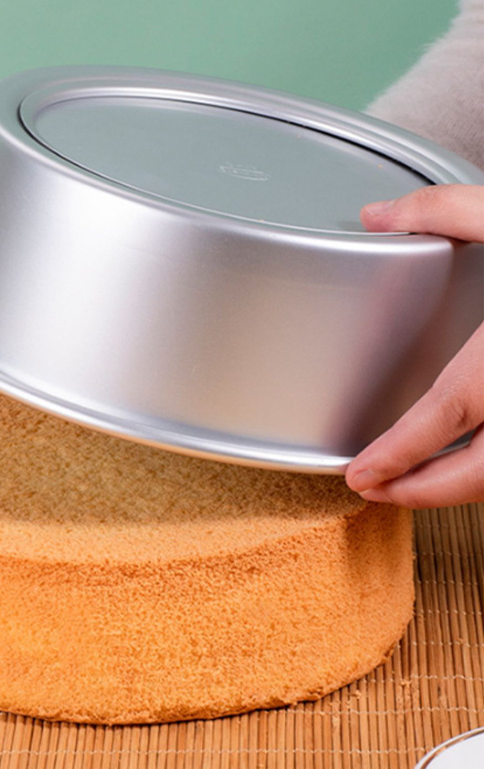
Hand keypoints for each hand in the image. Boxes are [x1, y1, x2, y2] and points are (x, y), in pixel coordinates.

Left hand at [345, 184, 483, 508]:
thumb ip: (445, 211)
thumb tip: (379, 214)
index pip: (441, 418)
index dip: (395, 454)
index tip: (361, 473)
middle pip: (476, 473)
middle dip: (418, 491)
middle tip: (374, 489)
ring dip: (455, 491)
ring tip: (409, 486)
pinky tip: (473, 464)